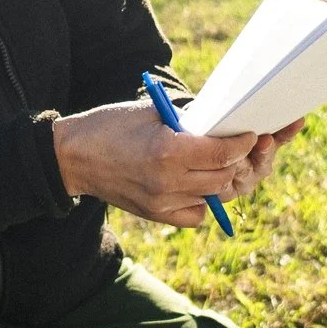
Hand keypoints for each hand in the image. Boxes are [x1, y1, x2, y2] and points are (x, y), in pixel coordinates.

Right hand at [52, 103, 306, 228]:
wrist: (72, 158)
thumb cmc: (112, 125)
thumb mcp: (153, 111)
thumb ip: (191, 121)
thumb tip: (228, 122)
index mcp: (168, 150)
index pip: (225, 153)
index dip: (246, 142)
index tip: (254, 133)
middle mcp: (168, 182)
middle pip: (226, 177)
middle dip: (245, 161)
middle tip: (255, 147)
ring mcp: (163, 203)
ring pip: (216, 196)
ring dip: (229, 179)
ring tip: (236, 163)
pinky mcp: (157, 215)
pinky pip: (197, 213)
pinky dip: (207, 199)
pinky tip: (205, 182)